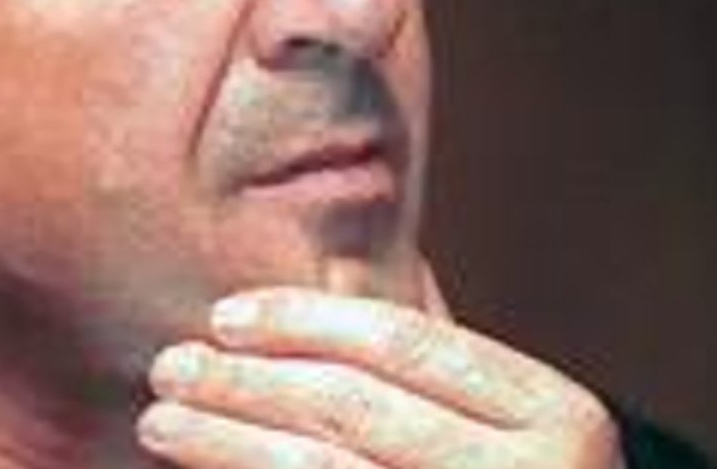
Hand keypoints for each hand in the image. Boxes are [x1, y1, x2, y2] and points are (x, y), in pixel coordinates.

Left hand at [136, 288, 624, 467]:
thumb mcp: (506, 419)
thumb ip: (431, 359)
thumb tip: (327, 276)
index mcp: (552, 413)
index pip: (403, 343)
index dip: (304, 321)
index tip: (226, 316)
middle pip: (353, 408)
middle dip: (247, 382)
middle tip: (172, 367)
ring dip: (226, 441)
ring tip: (163, 420)